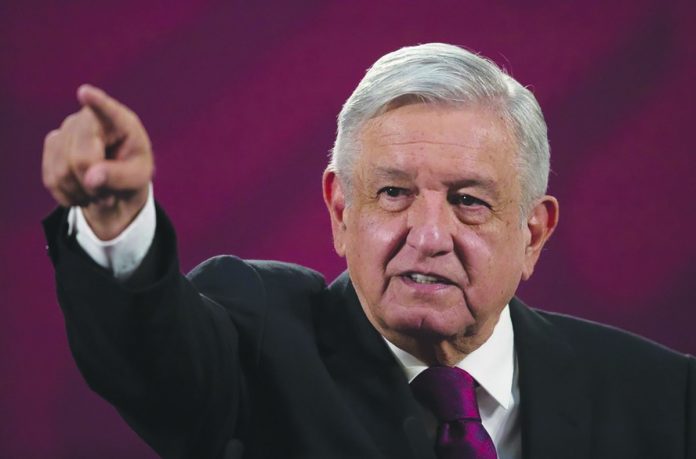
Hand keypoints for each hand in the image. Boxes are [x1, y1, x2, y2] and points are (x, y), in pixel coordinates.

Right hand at [42, 85, 153, 239]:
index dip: (95, 102)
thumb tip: (90, 179)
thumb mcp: (138, 177)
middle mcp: (89, 118)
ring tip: (99, 193)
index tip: (85, 92)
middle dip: (93, 185)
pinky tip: (83, 192)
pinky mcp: (52, 144)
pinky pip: (52, 179)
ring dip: (81, 192)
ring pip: (62, 172)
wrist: (116, 177)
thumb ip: (119, 177)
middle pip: (80, 159)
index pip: (106, 111)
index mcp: (120, 122)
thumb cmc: (133, 171)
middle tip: (110, 196)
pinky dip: (69, 195)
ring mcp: (66, 128)